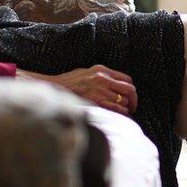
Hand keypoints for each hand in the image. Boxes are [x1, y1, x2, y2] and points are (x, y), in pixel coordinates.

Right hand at [17, 65, 137, 115]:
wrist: (53, 89)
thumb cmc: (69, 83)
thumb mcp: (87, 72)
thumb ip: (102, 77)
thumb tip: (116, 86)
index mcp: (101, 70)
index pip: (126, 79)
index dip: (131, 90)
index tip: (130, 97)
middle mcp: (102, 79)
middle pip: (128, 90)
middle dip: (133, 100)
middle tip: (132, 108)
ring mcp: (98, 91)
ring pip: (123, 101)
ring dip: (125, 109)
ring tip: (122, 113)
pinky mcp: (94, 102)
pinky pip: (114, 110)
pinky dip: (119, 114)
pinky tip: (117, 116)